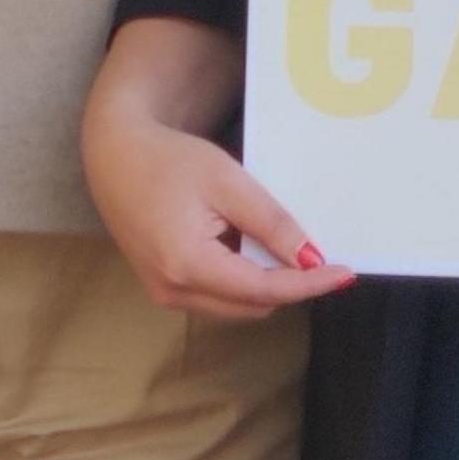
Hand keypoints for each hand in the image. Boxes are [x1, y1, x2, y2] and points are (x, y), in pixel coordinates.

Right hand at [79, 18, 352, 322]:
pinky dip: (238, 280)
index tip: (345, 273)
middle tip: (311, 252)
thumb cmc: (168, 159)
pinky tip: (239, 244)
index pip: (264, 290)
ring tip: (267, 241)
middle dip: (286, 285)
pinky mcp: (161, 286)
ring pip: (235, 306)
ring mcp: (163, 292)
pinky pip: (215, 297)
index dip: (309, 284)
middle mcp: (172, 290)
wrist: (113, 152)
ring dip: (262, 284)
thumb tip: (312, 260)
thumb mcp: (227, 181)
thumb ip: (271, 224)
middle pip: (252, 306)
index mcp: (187, 264)